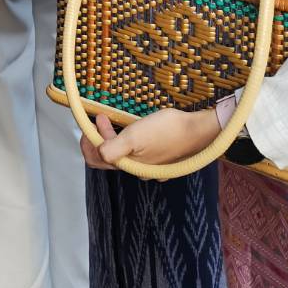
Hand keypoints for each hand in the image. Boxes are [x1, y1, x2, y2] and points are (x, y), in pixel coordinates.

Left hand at [81, 109, 220, 171]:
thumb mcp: (135, 137)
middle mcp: (138, 170)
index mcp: (129, 166)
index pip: (97, 159)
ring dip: (112, 138)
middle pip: (108, 158)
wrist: (198, 130)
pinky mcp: (158, 157)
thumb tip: (98, 152)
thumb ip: (113, 148)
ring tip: (112, 120)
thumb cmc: (167, 131)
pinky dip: (126, 140)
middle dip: (98, 139)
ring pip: (122, 154)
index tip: (97, 118)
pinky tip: (131, 128)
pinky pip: (135, 151)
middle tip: (101, 118)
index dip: (90, 139)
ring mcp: (150, 164)